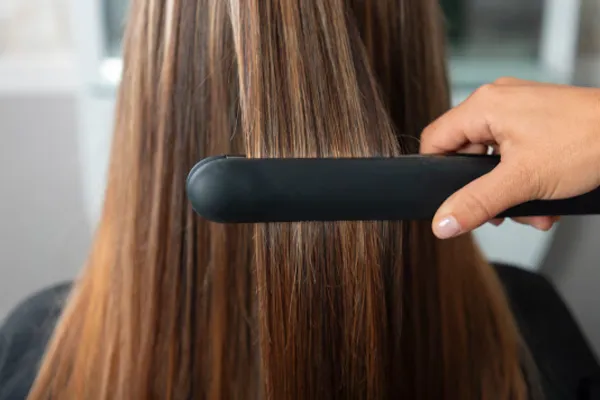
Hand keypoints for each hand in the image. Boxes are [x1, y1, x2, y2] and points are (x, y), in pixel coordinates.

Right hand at [419, 78, 599, 238]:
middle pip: (465, 153)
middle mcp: (497, 101)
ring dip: (507, 190)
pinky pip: (514, 152)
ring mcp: (519, 109)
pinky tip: (544, 198)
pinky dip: (524, 178)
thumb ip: (476, 203)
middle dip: (482, 190)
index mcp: (484, 106)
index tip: (448, 199)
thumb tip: (442, 223)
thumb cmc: (588, 140)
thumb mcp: (522, 181)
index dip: (436, 172)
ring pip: (492, 157)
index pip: (435, 140)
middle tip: (498, 212)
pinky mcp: (537, 119)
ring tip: (532, 210)